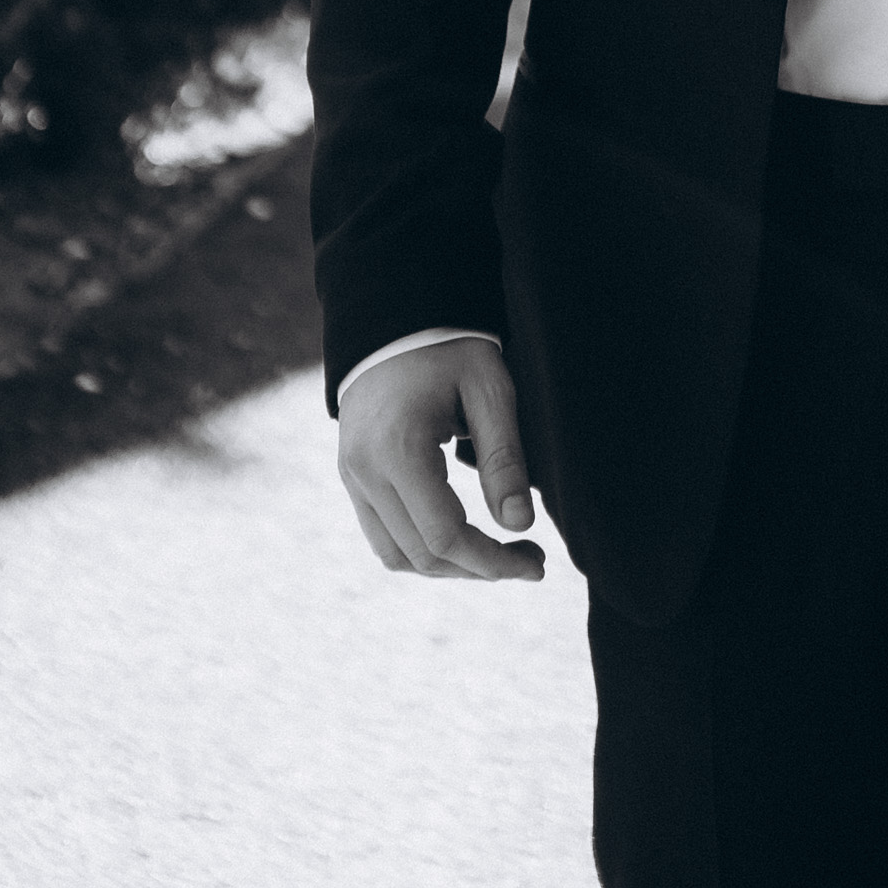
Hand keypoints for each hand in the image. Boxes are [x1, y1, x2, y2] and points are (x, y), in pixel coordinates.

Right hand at [338, 339, 546, 581]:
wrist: (393, 318)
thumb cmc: (449, 348)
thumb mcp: (489, 390)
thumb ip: (504, 459)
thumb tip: (520, 525)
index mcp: (398, 449)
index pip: (445, 536)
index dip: (493, 562)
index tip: (536, 563)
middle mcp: (365, 471)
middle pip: (422, 556)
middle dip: (480, 569)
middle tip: (530, 559)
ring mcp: (351, 476)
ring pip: (397, 556)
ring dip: (450, 567)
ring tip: (497, 554)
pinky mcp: (351, 476)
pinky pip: (382, 536)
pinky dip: (422, 550)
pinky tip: (462, 537)